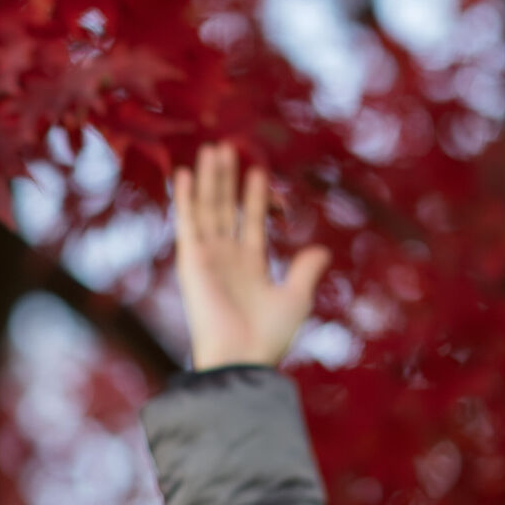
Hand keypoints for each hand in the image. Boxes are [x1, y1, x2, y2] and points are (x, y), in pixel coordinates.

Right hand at [169, 143, 328, 370]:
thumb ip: (305, 271)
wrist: (241, 357)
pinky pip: (186, 222)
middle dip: (226, 179)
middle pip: (226, 208)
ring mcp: (207, 257)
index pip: (252, 222)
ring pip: (207, 208)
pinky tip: (183, 172)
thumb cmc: (268, 336)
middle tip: (227, 147)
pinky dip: (184, 197)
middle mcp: (226, 258)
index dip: (256, 197)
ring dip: (208, 179)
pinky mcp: (190, 259)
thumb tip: (321, 249)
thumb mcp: (296, 298)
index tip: (259, 171)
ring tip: (212, 149)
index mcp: (250, 266)